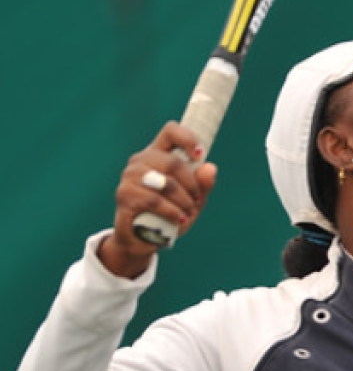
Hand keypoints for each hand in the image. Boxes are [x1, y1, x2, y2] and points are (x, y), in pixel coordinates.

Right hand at [101, 121, 217, 276]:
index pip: (171, 131)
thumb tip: (210, 168)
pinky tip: (179, 219)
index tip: (200, 155)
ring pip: (166, 183)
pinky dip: (172, 212)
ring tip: (187, 212)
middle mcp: (141, 160)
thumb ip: (203, 184)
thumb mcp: (193, 200)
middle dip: (192, 185)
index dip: (188, 139)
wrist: (143, 239)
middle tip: (196, 201)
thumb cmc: (170, 214)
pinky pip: (155, 200)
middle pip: (173, 162)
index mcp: (158, 154)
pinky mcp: (125, 194)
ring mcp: (130, 176)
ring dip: (183, 201)